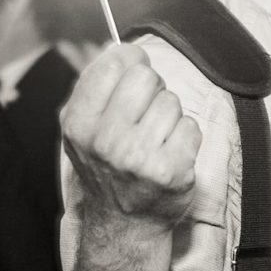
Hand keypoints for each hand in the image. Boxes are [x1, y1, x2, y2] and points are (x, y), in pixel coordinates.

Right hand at [61, 43, 201, 229]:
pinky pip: (191, 126)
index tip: (132, 73)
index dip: (129, 61)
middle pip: (146, 77)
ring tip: (155, 141)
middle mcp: (106, 141)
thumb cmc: (107, 168)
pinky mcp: (171, 171)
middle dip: (151, 90)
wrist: (123, 224)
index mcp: (79, 124)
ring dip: (169, 117)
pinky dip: (186, 137)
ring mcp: (140, 158)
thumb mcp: (83, 129)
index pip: (113, 63)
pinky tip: (170, 155)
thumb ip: (96, 88)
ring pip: (172, 102)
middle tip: (145, 116)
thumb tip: (119, 46)